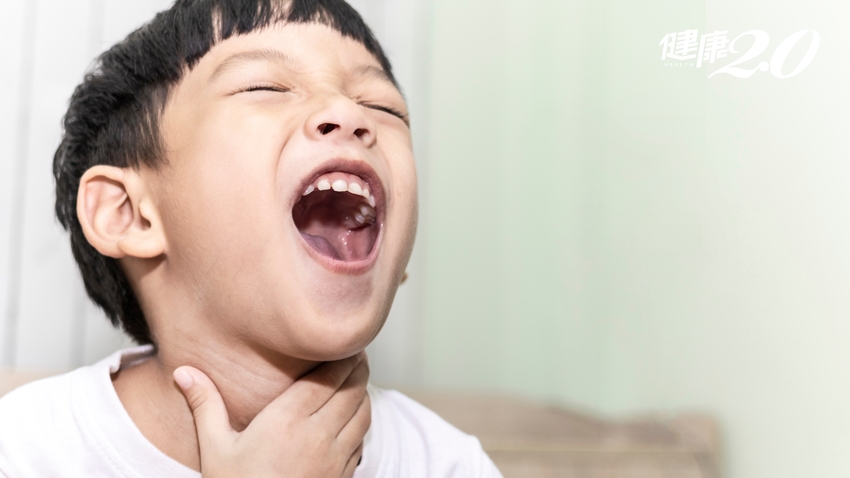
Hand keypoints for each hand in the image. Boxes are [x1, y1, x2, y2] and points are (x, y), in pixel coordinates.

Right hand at [173, 353, 370, 477]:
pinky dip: (361, 422)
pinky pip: (362, 439)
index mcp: (287, 421)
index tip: (345, 342)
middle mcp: (317, 436)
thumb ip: (205, 405)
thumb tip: (182, 372)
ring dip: (362, 393)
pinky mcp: (343, 476)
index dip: (343, 355)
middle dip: (357, 367)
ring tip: (354, 380)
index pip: (329, 376)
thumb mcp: (214, 449)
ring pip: (363, 412)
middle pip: (353, 388)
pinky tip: (351, 418)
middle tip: (354, 353)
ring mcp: (335, 458)